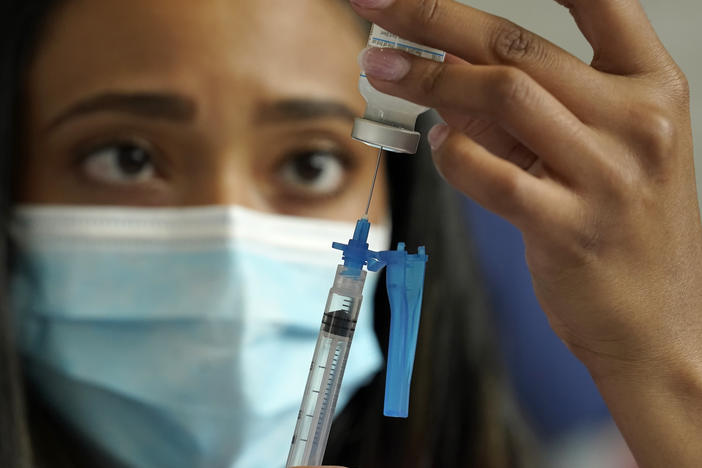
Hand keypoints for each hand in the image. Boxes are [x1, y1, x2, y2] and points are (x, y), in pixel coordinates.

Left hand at [350, 0, 701, 465]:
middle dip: (433, 16)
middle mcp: (638, 121)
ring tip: (380, 69)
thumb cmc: (622, 230)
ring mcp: (608, 176)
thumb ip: (526, 109)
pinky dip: (452, 154)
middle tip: (377, 5)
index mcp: (652, 87)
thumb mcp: (592, 153)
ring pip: (501, 97)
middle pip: (517, 45)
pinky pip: (489, 174)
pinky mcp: (569, 228)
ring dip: (427, 79)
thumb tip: (447, 67)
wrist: (657, 323)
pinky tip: (436, 145)